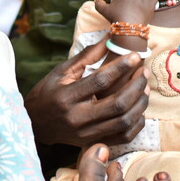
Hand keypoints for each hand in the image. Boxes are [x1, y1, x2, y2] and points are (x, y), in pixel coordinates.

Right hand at [24, 39, 148, 146]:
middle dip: (136, 86)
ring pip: (123, 122)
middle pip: (117, 104)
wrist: (35, 124)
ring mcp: (86, 134)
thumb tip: (109, 37)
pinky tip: (139, 108)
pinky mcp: (93, 143)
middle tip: (143, 72)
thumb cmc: (48, 93)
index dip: (121, 67)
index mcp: (67, 97)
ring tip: (145, 88)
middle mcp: (77, 118)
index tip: (135, 56)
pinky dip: (136, 123)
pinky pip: (123, 137)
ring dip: (140, 104)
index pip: (100, 81)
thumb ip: (87, 56)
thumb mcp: (62, 71)